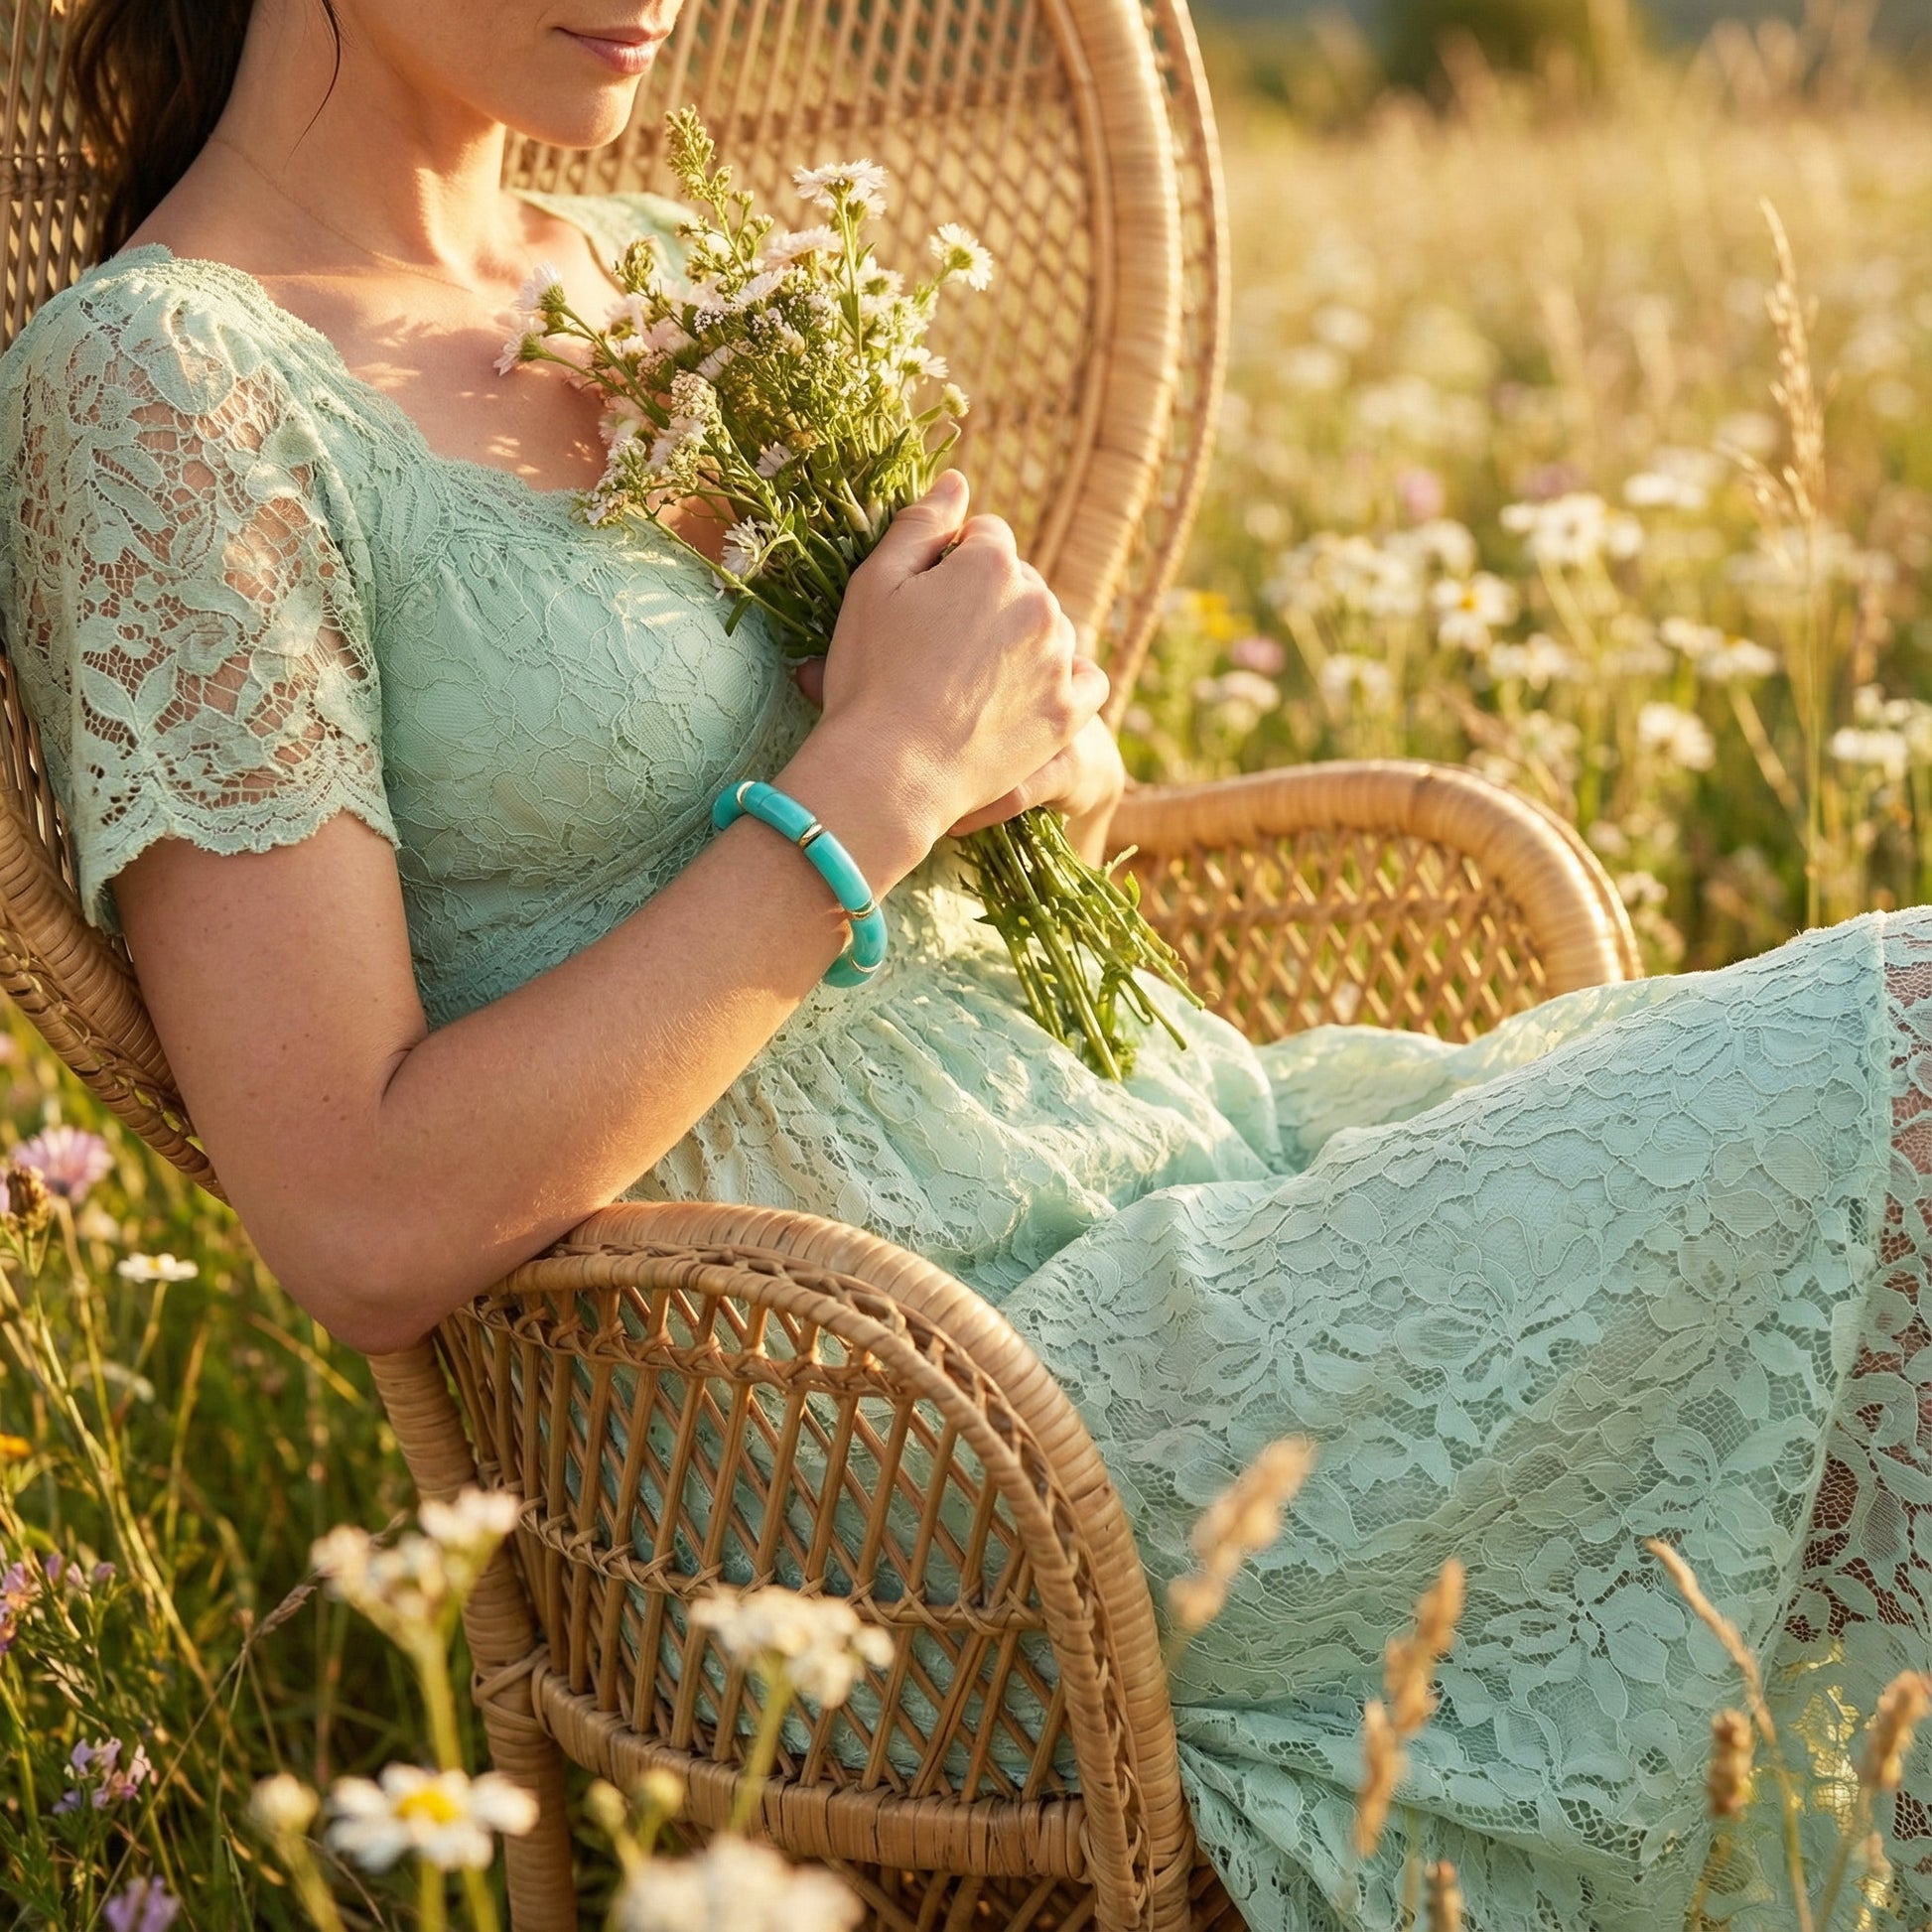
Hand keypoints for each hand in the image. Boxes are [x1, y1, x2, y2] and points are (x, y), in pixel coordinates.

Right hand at [789, 471, 1108, 853]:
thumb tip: (957, 481)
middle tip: (940, 650)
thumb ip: (920, 523)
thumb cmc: (872, 676)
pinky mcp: (1069, 712)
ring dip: (1021, 640)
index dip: (950, 563)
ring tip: (972, 680)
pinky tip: (1032, 691)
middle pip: (1020, 581)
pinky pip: (1088, 678)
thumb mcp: (875, 585)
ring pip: (1051, 627)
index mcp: (992, 562)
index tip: (923, 603)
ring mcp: (1060, 659)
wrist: (890, 771)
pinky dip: (1067, 678)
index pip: (985, 536)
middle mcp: (1039, 602)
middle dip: (987, 601)